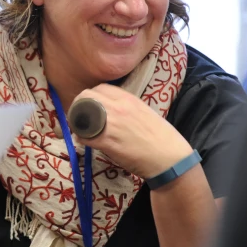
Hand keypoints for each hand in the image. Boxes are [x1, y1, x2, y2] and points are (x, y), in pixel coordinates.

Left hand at [73, 84, 192, 178]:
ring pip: (81, 114)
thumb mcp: (144, 112)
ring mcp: (111, 123)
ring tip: (80, 128)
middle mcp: (118, 107)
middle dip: (79, 105)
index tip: (90, 105)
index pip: (100, 88)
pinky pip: (84, 135)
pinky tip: (83, 140)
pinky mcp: (107, 141)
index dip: (92, 96)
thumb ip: (127, 107)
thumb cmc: (161, 137)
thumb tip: (112, 108)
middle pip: (86, 97)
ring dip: (77, 121)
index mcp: (128, 99)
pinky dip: (81, 137)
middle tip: (80, 116)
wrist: (170, 158)